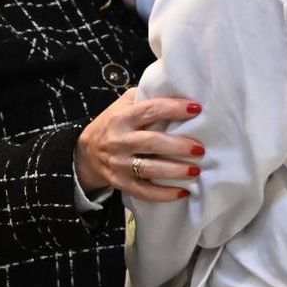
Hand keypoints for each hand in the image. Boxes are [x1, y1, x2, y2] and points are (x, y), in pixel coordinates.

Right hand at [76, 88, 203, 202]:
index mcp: (122, 118)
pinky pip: (143, 191)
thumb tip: (178, 92)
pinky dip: (164, 194)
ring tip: (196, 171)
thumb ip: (145, 98)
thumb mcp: (123, 105)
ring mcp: (119, 164)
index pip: (150, 110)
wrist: (86, 152)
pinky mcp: (121, 183)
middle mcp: (119, 140)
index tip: (196, 109)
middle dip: (178, 146)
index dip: (174, 109)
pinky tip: (183, 192)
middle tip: (199, 149)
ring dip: (174, 171)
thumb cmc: (113, 124)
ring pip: (149, 169)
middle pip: (152, 142)